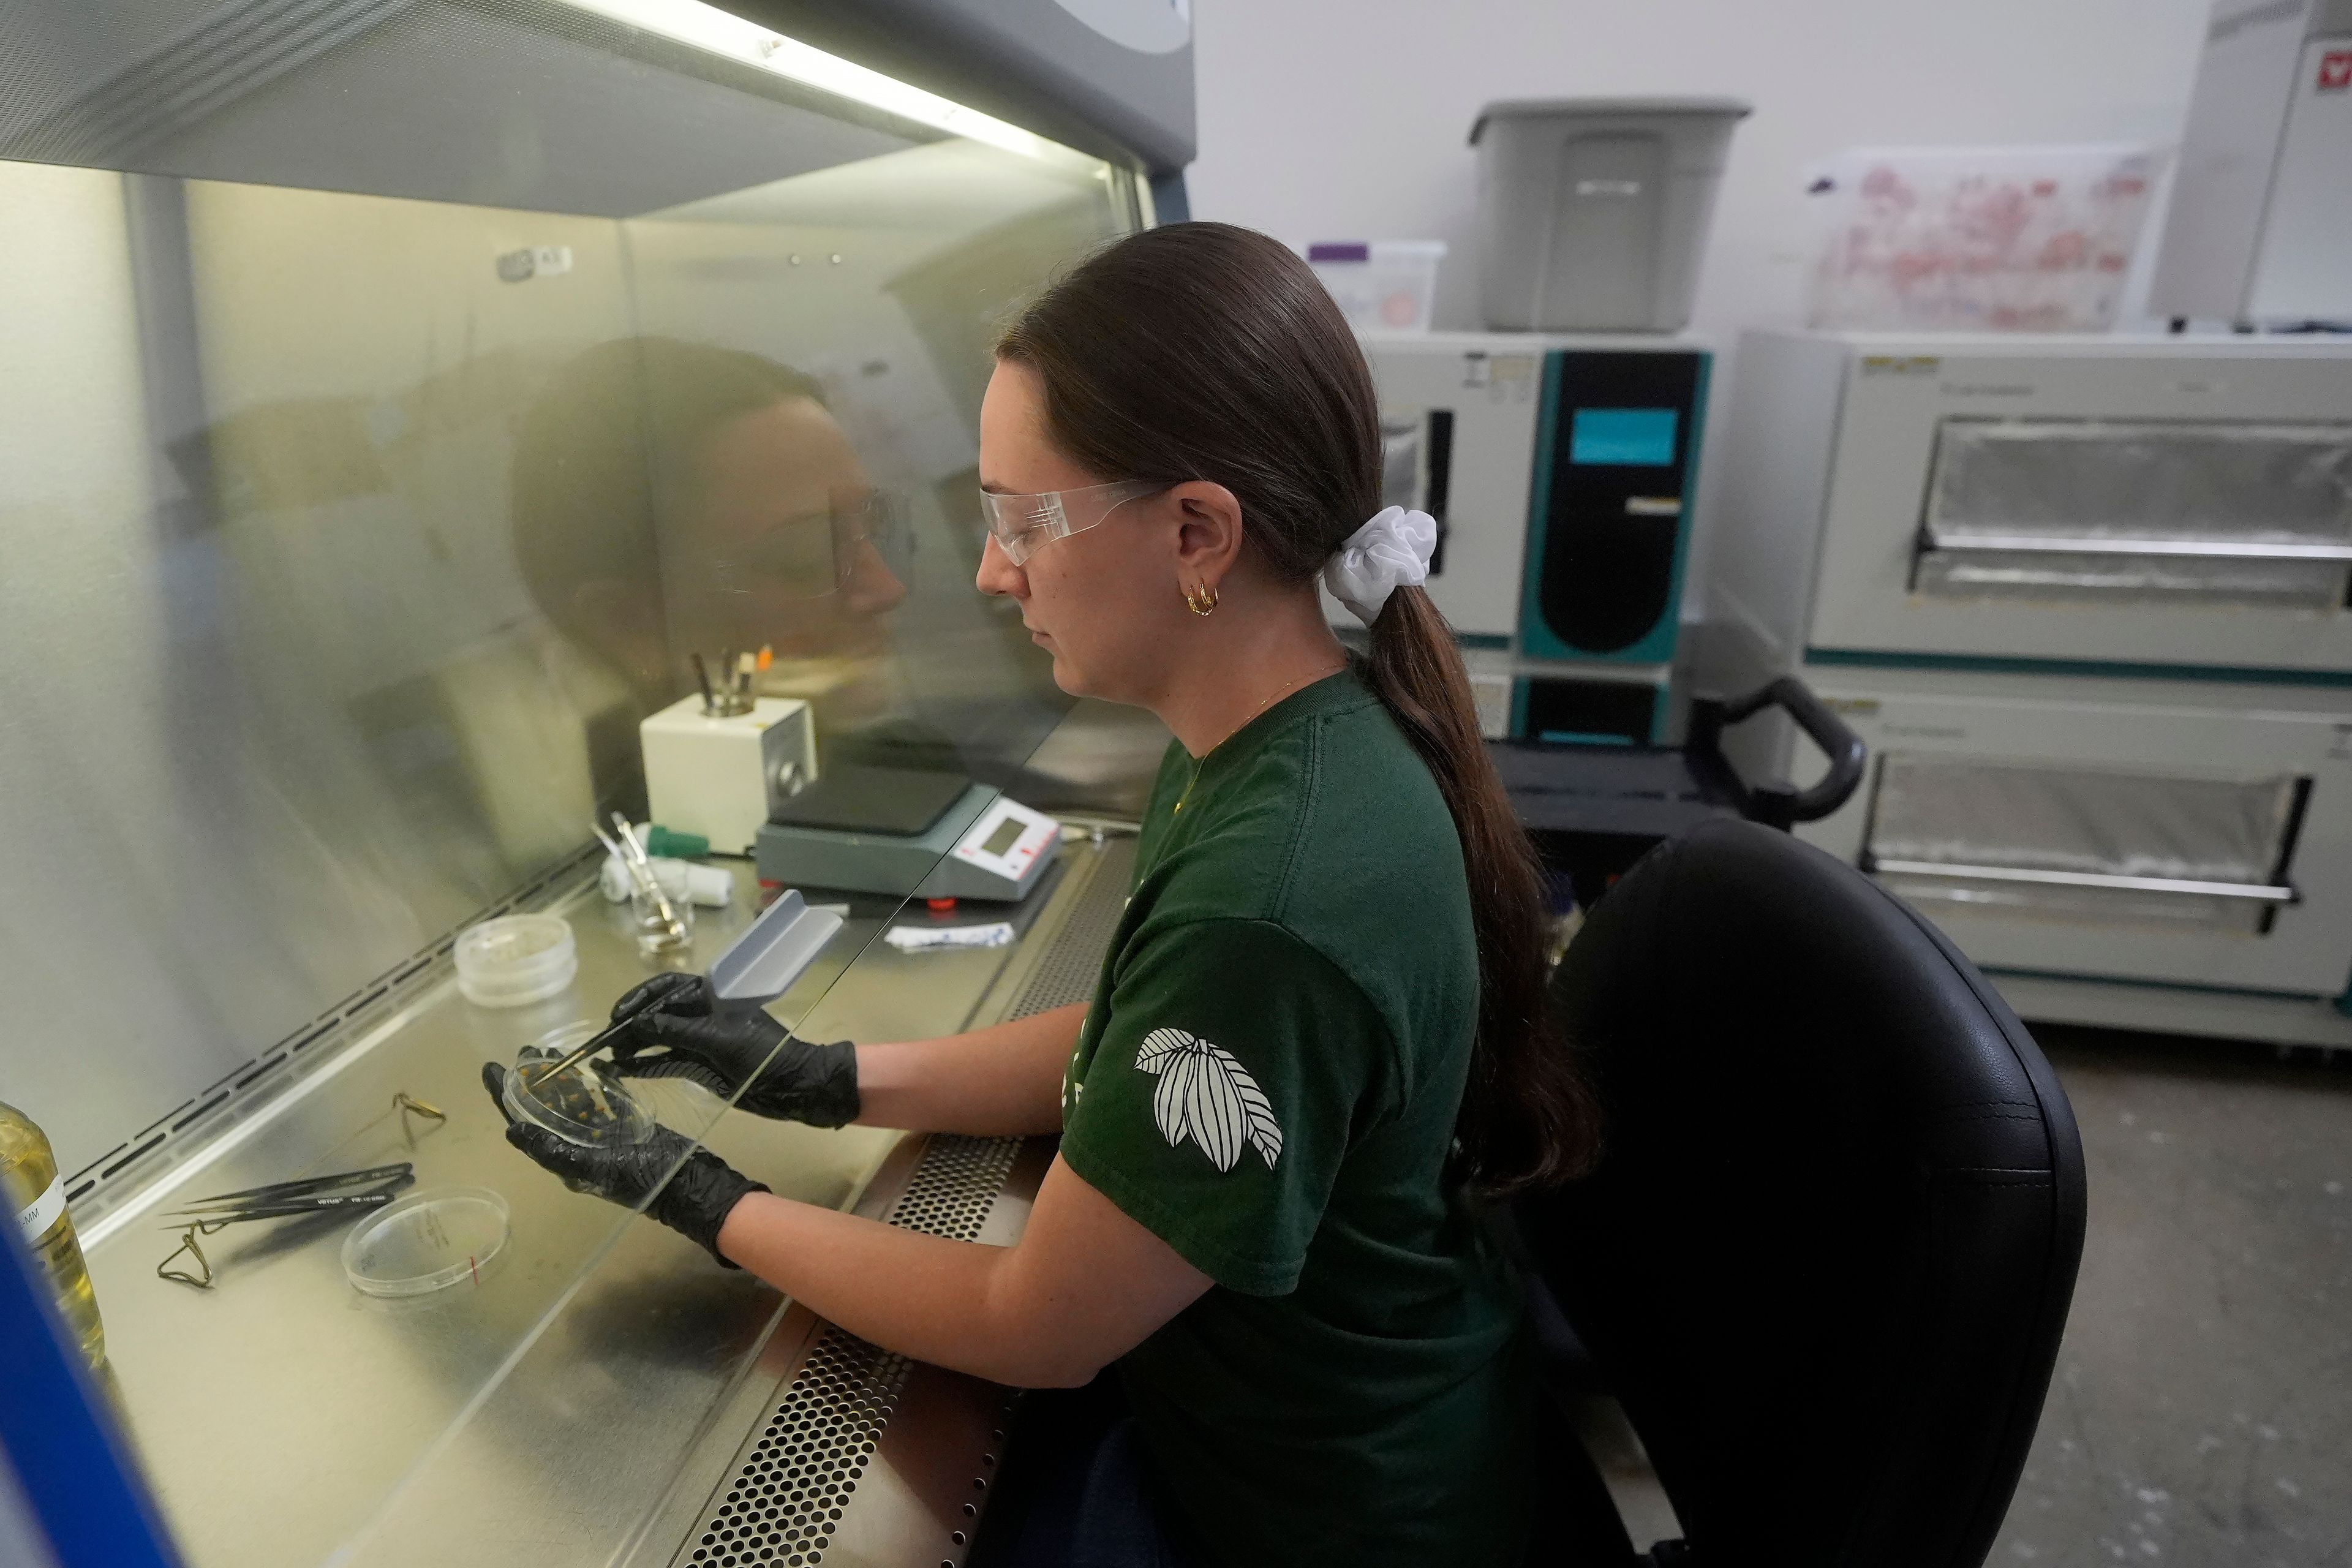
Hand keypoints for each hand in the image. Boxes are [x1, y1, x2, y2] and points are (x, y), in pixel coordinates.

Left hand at [481, 1062, 765, 1264]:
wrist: (691, 1184)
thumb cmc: (644, 1176)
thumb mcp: (595, 1166)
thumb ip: (554, 1151)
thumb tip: (513, 1132)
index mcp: (565, 1158)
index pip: (525, 1124)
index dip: (505, 1097)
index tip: (491, 1068)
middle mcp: (579, 1146)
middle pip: (547, 1108)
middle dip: (533, 1080)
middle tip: (528, 1050)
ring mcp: (604, 1135)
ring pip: (573, 1102)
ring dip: (561, 1078)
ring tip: (551, 1052)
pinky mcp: (627, 1125)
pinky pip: (605, 1100)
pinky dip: (596, 1083)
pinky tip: (593, 1064)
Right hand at [604, 972, 860, 1127]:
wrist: (793, 1086)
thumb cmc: (763, 1053)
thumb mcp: (719, 1039)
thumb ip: (678, 1031)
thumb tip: (639, 1024)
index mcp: (713, 996)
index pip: (668, 988)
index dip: (641, 998)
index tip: (617, 1014)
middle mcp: (703, 1015)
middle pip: (660, 1014)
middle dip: (632, 1026)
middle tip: (606, 1041)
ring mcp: (701, 1040)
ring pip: (660, 1039)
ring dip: (635, 1047)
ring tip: (608, 1057)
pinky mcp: (701, 1065)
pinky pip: (668, 1061)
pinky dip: (647, 1064)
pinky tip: (623, 1070)